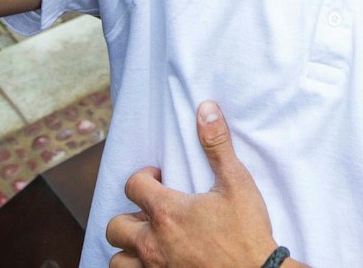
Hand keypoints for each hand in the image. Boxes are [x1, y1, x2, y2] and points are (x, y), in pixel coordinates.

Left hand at [106, 102, 279, 267]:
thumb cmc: (247, 232)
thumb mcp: (236, 183)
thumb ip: (217, 145)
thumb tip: (206, 109)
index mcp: (167, 213)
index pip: (132, 186)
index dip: (143, 178)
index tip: (158, 179)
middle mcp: (153, 243)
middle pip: (115, 227)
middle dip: (128, 215)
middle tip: (150, 213)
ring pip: (118, 260)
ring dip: (128, 248)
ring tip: (147, 241)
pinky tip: (157, 261)